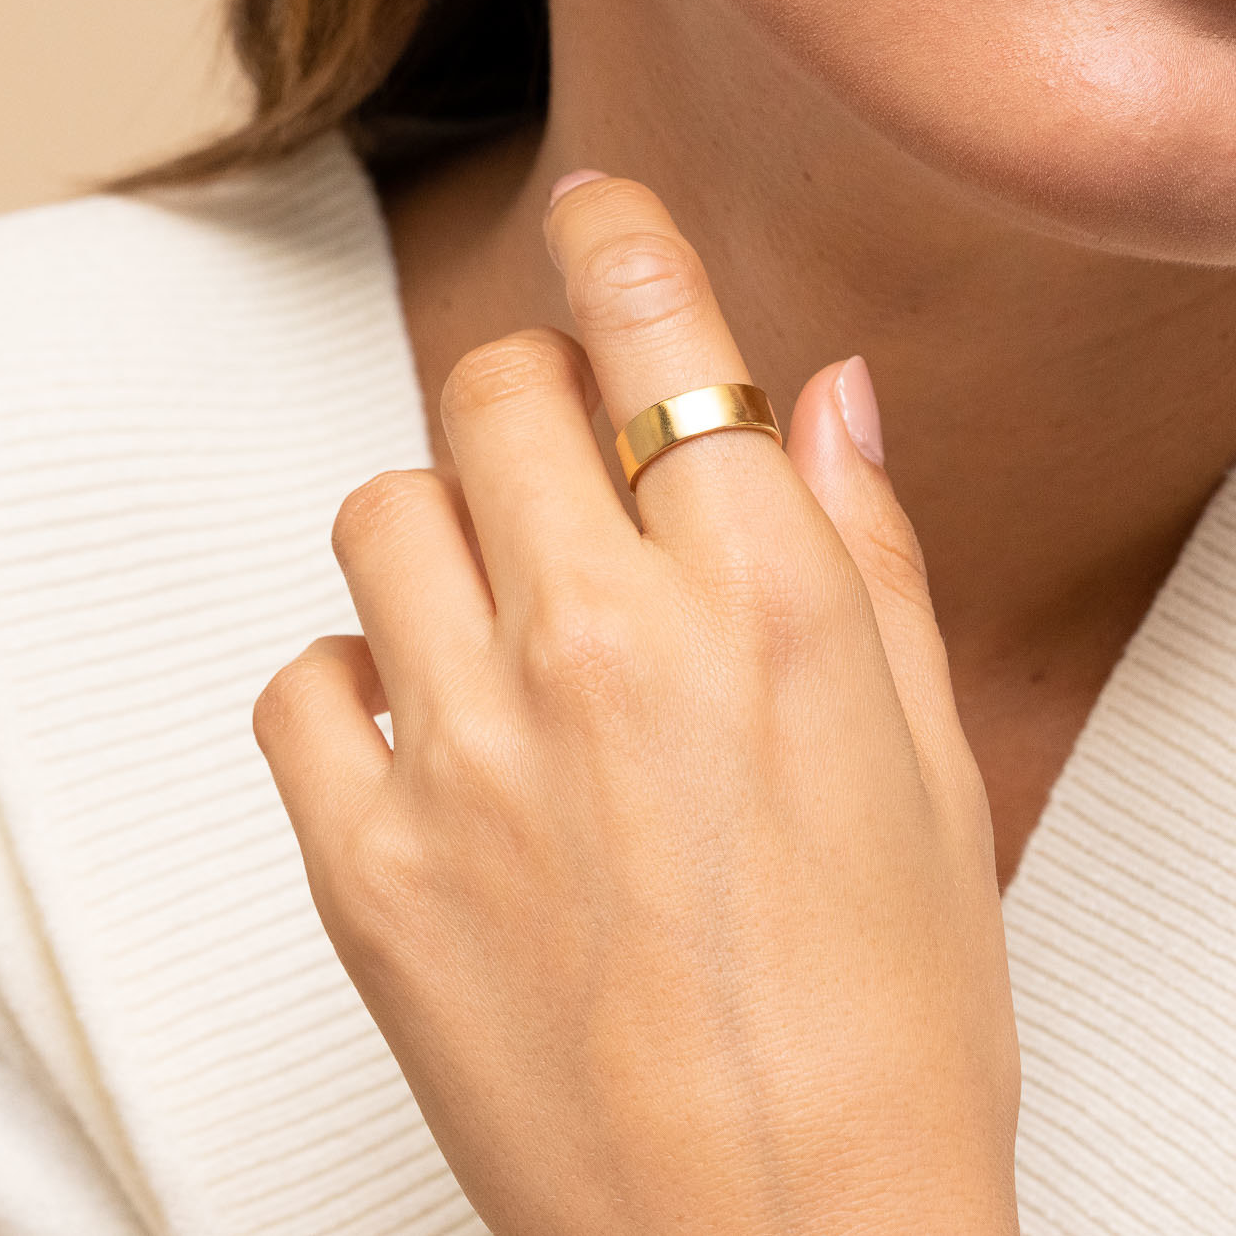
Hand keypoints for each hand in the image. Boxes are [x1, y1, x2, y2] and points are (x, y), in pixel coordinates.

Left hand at [253, 176, 1020, 1235]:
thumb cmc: (890, 1023)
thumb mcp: (932, 764)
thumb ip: (869, 554)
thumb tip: (828, 402)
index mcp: (763, 608)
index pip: (660, 337)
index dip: (620, 243)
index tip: (598, 213)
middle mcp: (602, 649)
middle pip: (493, 394)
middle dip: (533, 394)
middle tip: (570, 457)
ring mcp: (463, 754)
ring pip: (381, 512)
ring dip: (445, 529)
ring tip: (505, 618)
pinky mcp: (360, 866)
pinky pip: (302, 680)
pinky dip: (357, 682)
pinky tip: (432, 739)